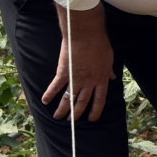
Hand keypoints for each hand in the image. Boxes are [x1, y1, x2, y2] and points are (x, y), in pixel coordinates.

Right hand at [42, 3, 116, 120]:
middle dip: (77, 113)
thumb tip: (111, 78)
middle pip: (83, 102)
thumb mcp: (109, 58)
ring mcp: (76, 78)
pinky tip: (45, 101)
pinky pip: (55, 86)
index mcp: (101, 80)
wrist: (86, 34)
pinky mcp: (63, 72)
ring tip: (58, 117)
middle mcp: (89, 83)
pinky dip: (49, 94)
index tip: (92, 119)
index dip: (96, 111)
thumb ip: (109, 70)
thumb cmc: (100, 44)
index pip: (100, 100)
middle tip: (72, 122)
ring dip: (63, 109)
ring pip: (69, 98)